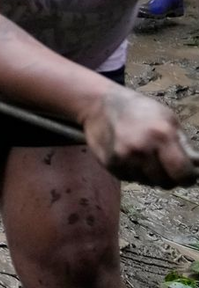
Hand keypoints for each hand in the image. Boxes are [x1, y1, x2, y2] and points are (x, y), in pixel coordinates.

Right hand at [80, 87, 196, 187]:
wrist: (99, 104)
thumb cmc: (139, 109)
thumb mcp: (168, 119)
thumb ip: (183, 144)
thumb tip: (196, 166)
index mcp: (161, 136)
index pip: (183, 173)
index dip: (189, 177)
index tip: (188, 175)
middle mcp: (142, 150)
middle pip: (165, 183)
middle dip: (169, 177)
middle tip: (166, 165)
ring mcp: (123, 158)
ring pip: (147, 182)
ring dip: (150, 175)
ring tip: (146, 157)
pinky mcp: (110, 164)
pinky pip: (131, 179)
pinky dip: (134, 172)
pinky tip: (131, 157)